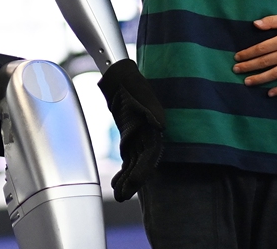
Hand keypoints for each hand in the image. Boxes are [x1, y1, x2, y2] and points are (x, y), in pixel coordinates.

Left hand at [98, 58, 165, 201]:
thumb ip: (152, 111)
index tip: (135, 182)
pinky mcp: (130, 140)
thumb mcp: (145, 96)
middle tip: (123, 196)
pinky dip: (123, 172)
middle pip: (142, 165)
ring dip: (127, 180)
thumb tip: (159, 126)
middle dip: (133, 181)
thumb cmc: (136, 85)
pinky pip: (128, 160)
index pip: (150, 156)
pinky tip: (117, 184)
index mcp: (154, 130)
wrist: (123, 79)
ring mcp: (139, 140)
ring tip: (119, 195)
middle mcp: (148, 138)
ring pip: (134, 165)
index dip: (143, 170)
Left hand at [233, 14, 276, 96]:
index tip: (237, 57)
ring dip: (259, 79)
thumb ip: (271, 21)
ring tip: (247, 82)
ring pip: (274, 74)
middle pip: (264, 62)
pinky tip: (269, 93)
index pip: (260, 49)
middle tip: (236, 70)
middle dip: (248, 66)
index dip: (247, 54)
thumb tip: (255, 24)